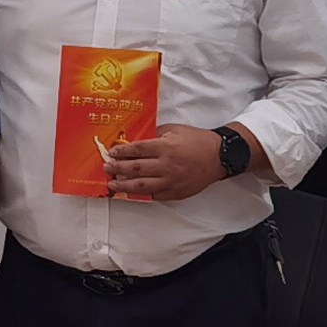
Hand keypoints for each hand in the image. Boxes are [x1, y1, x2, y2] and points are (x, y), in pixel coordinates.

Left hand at [101, 125, 228, 203]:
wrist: (219, 156)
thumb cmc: (197, 140)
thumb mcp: (175, 130)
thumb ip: (157, 135)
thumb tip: (138, 140)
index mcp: (165, 147)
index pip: (137, 150)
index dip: (122, 152)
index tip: (111, 153)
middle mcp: (166, 165)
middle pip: (136, 169)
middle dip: (118, 169)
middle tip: (107, 169)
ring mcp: (171, 181)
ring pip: (143, 187)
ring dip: (125, 186)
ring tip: (113, 185)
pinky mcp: (177, 193)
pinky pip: (156, 196)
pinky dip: (144, 194)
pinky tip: (133, 193)